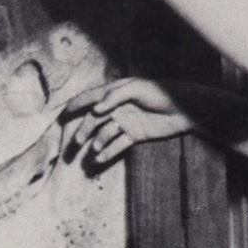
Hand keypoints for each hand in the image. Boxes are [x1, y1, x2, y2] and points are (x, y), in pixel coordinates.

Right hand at [63, 78, 193, 166]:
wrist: (184, 109)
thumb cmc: (160, 93)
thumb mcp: (137, 89)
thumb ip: (115, 97)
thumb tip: (96, 109)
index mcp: (115, 93)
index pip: (91, 97)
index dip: (77, 104)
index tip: (63, 113)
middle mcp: (117, 107)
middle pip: (95, 120)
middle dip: (84, 130)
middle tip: (76, 143)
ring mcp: (125, 121)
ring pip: (105, 133)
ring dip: (98, 142)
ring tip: (94, 150)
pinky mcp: (134, 135)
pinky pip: (118, 144)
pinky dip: (109, 151)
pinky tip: (100, 159)